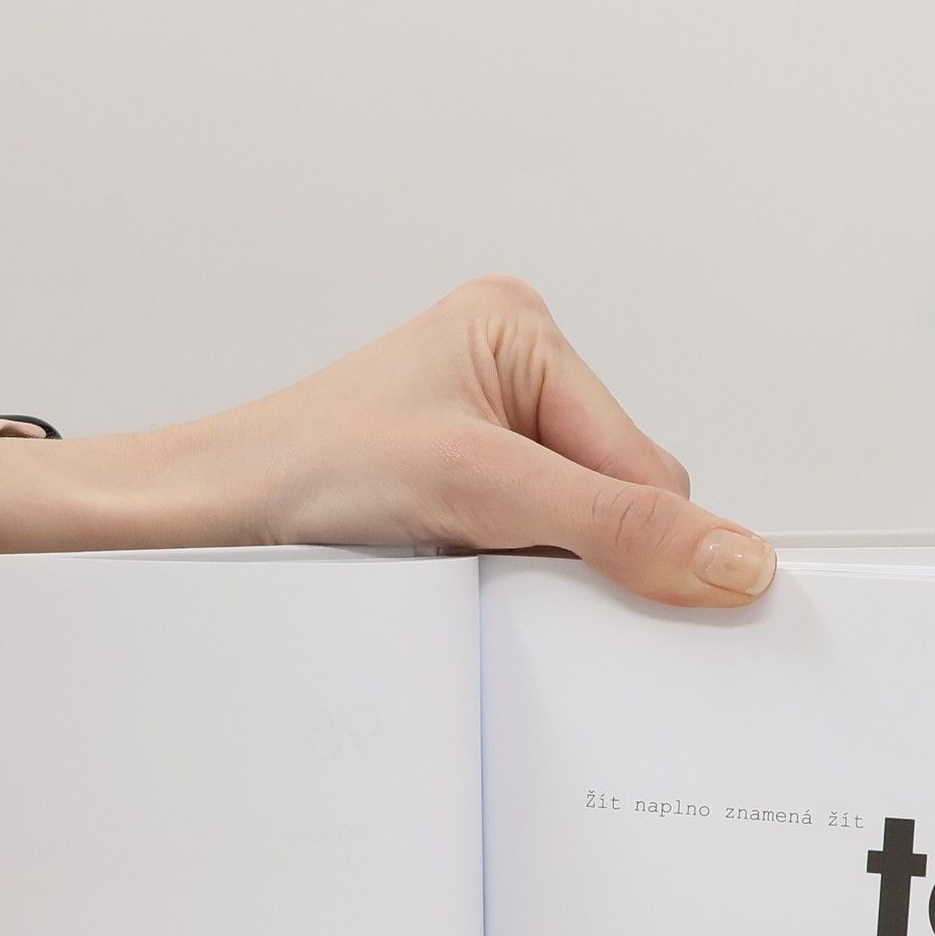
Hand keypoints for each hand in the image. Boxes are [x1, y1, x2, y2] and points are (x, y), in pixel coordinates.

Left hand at [0, 275, 777, 606]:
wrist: (198, 522)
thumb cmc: (303, 470)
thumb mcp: (480, 489)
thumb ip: (615, 526)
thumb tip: (737, 561)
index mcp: (522, 333)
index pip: (648, 465)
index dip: (643, 540)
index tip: (637, 602)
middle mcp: (508, 379)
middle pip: (619, 504)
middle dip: (581, 557)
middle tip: (509, 576)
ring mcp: (482, 442)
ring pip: (578, 541)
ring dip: (539, 579)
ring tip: (464, 571)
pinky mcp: (455, 500)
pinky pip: (530, 559)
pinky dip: (508, 588)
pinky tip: (458, 584)